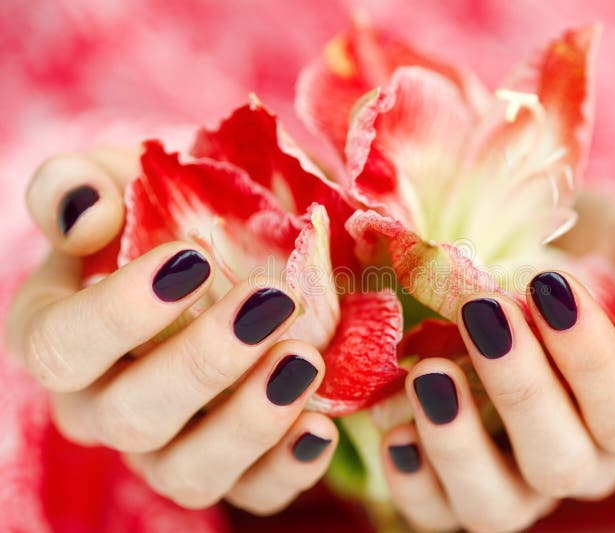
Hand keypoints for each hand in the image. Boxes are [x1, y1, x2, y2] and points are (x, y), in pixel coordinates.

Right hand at [5, 149, 337, 513]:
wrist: (218, 257)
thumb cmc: (159, 218)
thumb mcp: (119, 182)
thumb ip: (82, 186)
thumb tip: (87, 213)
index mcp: (58, 338)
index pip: (62, 345)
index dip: (121, 311)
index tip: (194, 258)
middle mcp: (100, 408)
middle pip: (131, 416)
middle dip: (202, 362)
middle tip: (271, 303)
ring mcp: (163, 448)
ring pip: (187, 471)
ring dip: (248, 422)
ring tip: (303, 362)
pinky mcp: (226, 468)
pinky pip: (249, 494)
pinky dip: (285, 468)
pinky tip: (320, 426)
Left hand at [379, 192, 614, 531]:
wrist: (525, 259)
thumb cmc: (589, 253)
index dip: (593, 361)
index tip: (549, 288)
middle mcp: (588, 459)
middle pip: (563, 463)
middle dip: (520, 390)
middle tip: (482, 313)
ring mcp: (521, 480)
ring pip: (499, 507)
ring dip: (460, 447)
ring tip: (429, 376)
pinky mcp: (459, 485)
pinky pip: (440, 514)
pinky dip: (416, 484)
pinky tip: (396, 431)